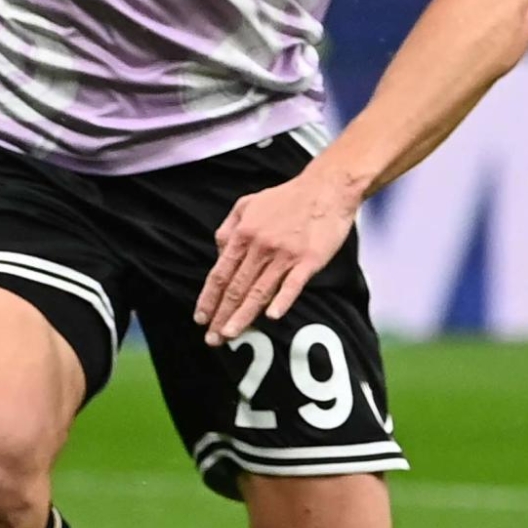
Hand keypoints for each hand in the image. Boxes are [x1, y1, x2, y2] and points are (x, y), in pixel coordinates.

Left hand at [194, 160, 360, 344]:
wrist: (326, 189)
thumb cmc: (287, 198)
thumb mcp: (248, 204)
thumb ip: (229, 228)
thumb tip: (218, 254)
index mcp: (243, 234)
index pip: (220, 274)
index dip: (208, 299)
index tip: (201, 319)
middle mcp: (260, 247)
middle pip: (236, 288)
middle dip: (221, 316)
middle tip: (212, 339)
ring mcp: (285, 255)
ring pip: (259, 292)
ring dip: (243, 316)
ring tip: (230, 335)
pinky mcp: (308, 260)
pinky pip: (292, 285)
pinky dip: (282, 301)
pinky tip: (271, 317)